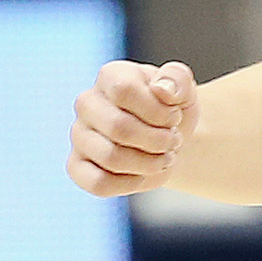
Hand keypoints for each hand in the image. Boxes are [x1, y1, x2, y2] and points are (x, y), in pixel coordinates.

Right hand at [68, 60, 197, 195]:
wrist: (170, 138)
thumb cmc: (174, 109)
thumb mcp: (184, 89)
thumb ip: (177, 78)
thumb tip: (162, 89)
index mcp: (111, 76)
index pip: (124, 91)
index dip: (158, 110)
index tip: (175, 116)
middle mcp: (87, 103)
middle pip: (118, 127)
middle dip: (158, 140)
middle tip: (174, 141)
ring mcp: (79, 135)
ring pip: (111, 157)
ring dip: (149, 163)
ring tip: (165, 157)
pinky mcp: (76, 166)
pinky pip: (98, 183)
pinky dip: (131, 184)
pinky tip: (145, 174)